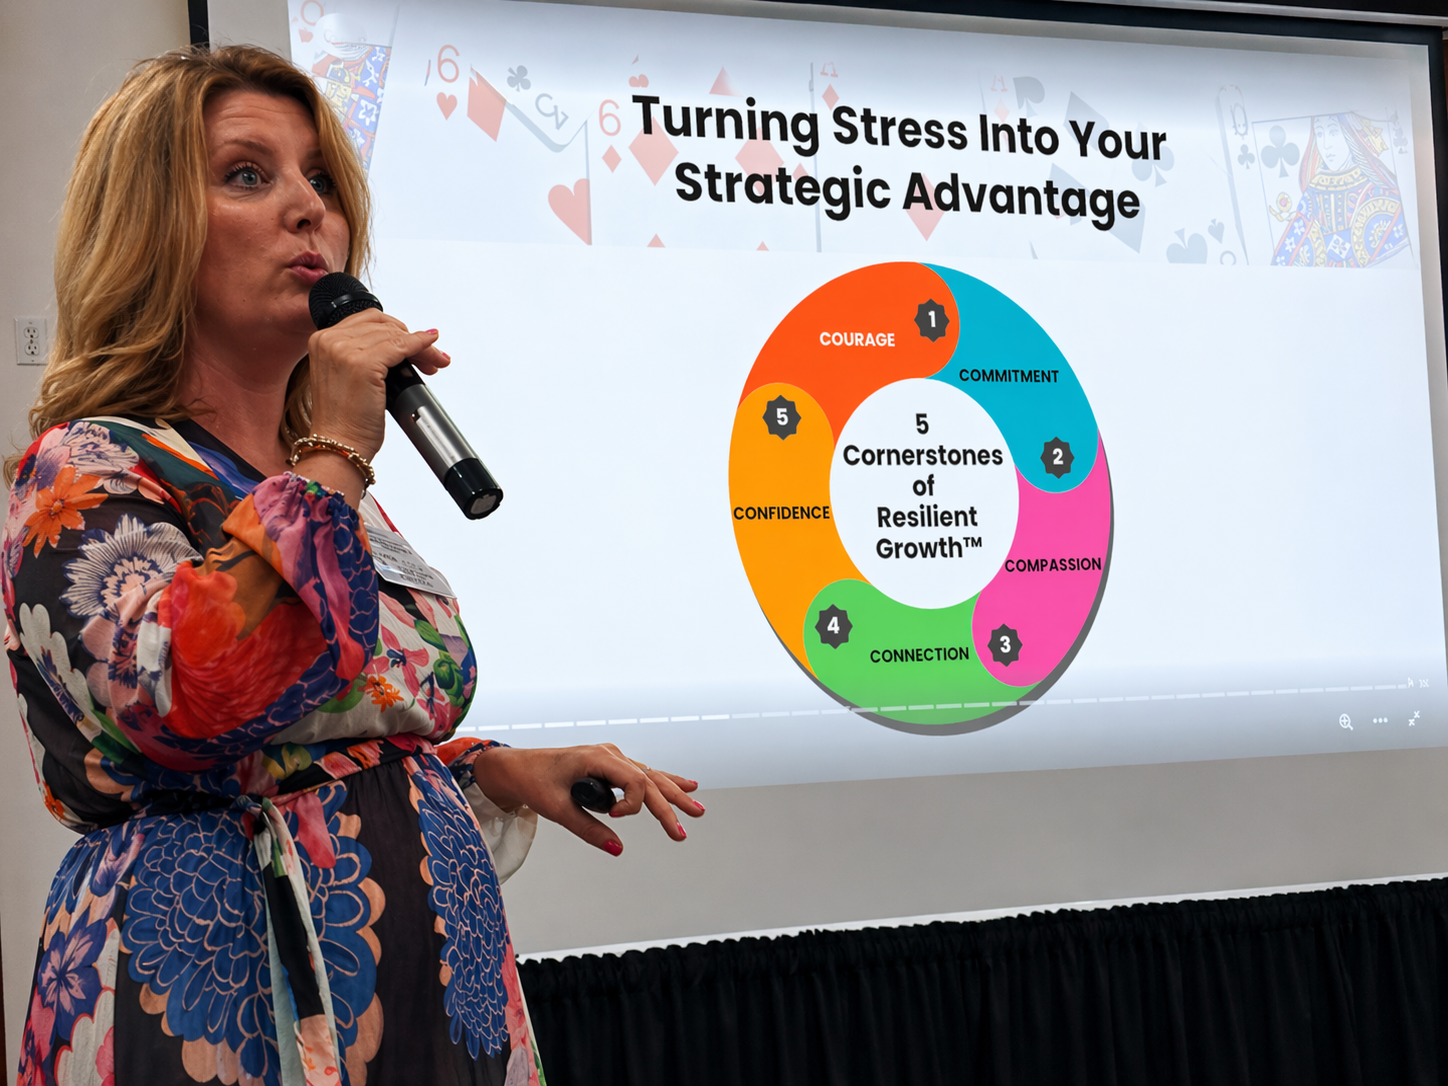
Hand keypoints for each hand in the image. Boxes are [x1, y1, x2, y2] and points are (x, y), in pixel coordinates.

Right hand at [304, 308, 450, 462]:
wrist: (338, 445)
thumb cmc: (345, 419)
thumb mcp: (347, 375)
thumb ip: (363, 353)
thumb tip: (401, 343)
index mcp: (322, 339)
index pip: (368, 320)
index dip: (396, 330)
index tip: (413, 343)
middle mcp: (329, 340)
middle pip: (383, 325)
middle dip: (411, 338)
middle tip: (430, 357)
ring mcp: (344, 350)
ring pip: (395, 335)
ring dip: (422, 347)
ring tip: (434, 363)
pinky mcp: (363, 363)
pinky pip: (401, 346)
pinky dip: (421, 347)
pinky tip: (431, 353)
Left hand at [471, 744, 704, 855]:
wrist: (517, 767)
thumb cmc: (533, 782)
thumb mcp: (557, 810)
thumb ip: (588, 829)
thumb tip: (618, 849)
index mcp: (598, 757)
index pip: (634, 780)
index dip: (631, 805)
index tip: (614, 818)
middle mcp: (610, 754)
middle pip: (649, 780)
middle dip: (671, 804)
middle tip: (688, 825)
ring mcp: (612, 758)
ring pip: (651, 776)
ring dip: (673, 793)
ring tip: (697, 808)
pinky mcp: (610, 765)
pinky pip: (641, 775)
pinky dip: (663, 782)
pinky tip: (686, 785)